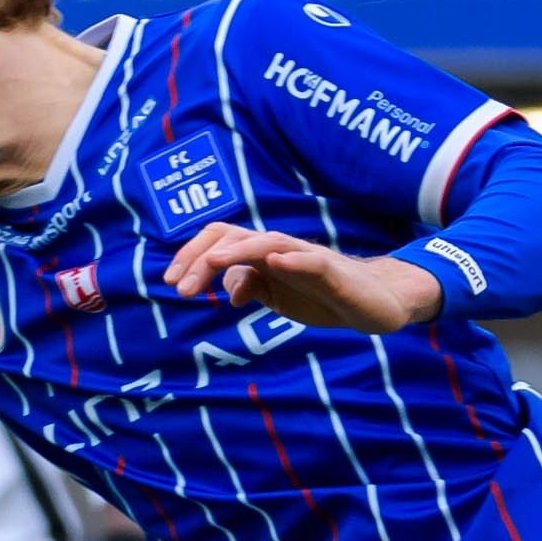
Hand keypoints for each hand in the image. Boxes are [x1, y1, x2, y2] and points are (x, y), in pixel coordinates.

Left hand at [162, 223, 441, 332]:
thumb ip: (250, 287)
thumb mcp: (276, 297)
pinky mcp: (331, 271)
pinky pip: (310, 261)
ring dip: (236, 252)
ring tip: (213, 262)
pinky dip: (292, 260)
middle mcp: (278, 249)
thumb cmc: (320, 294)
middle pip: (233, 238)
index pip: (218, 242)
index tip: (169, 282)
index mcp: (260, 255)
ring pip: (266, 242)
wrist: (372, 302)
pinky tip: (274, 263)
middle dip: (201, 259)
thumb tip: (228, 292)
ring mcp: (304, 257)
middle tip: (178, 287)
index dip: (190, 257)